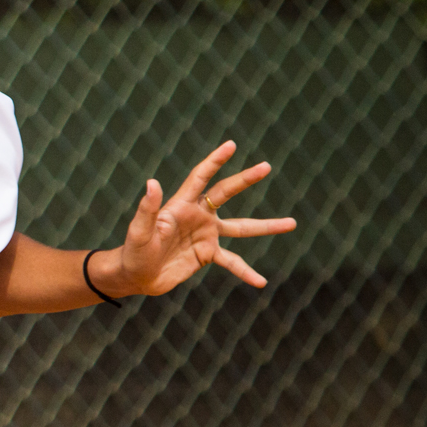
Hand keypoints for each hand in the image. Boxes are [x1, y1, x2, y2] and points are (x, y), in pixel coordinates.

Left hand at [115, 140, 296, 294]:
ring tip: (292, 223)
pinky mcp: (208, 255)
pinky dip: (246, 271)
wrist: (136, 276)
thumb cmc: (133, 251)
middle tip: (266, 166)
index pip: (200, 177)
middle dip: (245, 179)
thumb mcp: (139, 231)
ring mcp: (206, 234)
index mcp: (180, 205)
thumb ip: (147, 209)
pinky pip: (233, 262)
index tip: (231, 145)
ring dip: (266, 226)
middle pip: (225, 193)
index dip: (214, 161)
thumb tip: (152, 182)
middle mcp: (197, 215)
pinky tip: (260, 281)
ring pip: (241, 227)